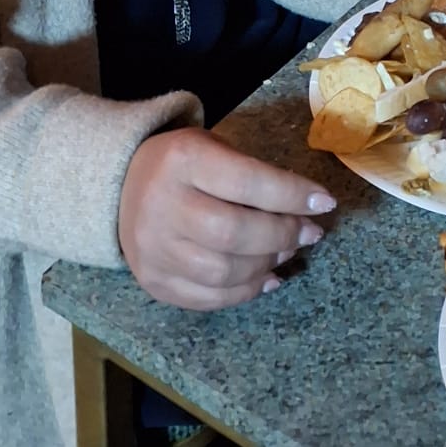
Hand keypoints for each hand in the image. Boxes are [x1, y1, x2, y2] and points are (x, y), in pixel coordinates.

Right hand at [118, 127, 334, 310]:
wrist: (120, 188)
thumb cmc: (182, 164)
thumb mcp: (212, 147)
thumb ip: (251, 174)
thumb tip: (306, 209)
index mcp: (182, 159)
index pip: (247, 181)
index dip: (291, 195)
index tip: (325, 202)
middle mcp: (163, 205)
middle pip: (235, 233)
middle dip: (283, 235)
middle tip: (310, 233)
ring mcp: (154, 249)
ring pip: (224, 271)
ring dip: (267, 264)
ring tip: (287, 252)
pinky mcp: (153, 282)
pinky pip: (207, 298)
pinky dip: (245, 292)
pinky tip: (267, 278)